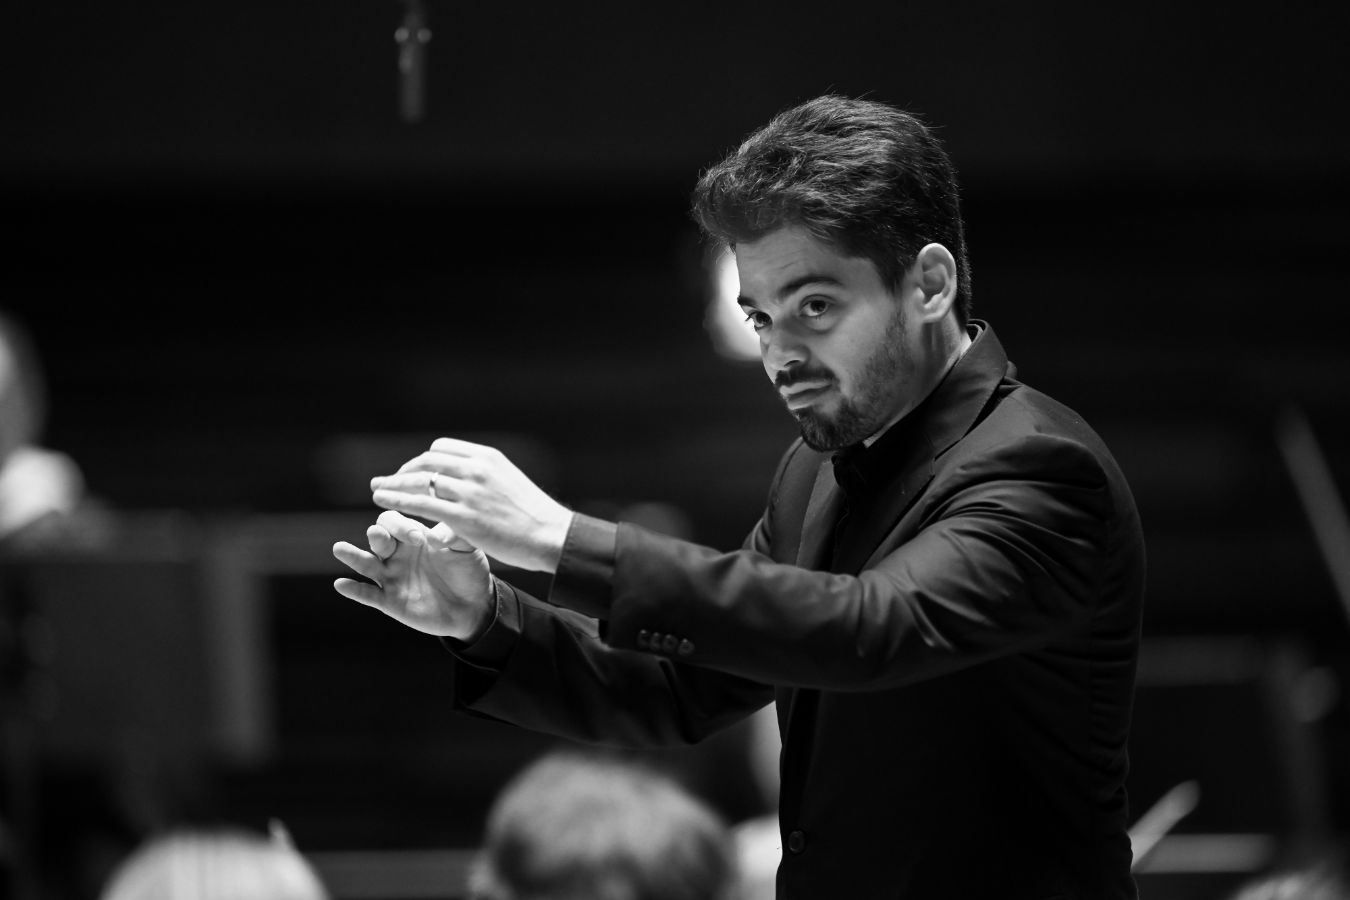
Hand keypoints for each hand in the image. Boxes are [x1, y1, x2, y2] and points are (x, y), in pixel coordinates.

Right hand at [332, 510, 493, 640]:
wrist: (473, 606)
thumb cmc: (468, 571)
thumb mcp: (467, 549)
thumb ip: (455, 537)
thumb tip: (436, 536)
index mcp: (413, 536)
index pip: (394, 521)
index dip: (400, 526)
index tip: (417, 538)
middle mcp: (398, 553)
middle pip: (377, 537)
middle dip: (377, 535)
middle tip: (379, 536)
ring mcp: (392, 576)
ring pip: (366, 563)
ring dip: (352, 556)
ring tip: (340, 548)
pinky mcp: (390, 601)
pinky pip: (368, 594)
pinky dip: (354, 590)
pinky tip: (341, 584)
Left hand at [369, 437, 573, 572]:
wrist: (552, 535)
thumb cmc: (534, 515)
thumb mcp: (509, 482)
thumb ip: (485, 477)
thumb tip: (465, 480)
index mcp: (487, 457)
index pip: (442, 448)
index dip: (422, 460)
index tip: (412, 471)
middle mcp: (476, 468)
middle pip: (426, 461)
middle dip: (402, 471)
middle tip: (387, 481)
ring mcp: (469, 491)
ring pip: (419, 480)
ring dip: (393, 484)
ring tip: (377, 491)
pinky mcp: (464, 516)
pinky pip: (420, 503)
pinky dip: (397, 500)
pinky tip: (383, 503)